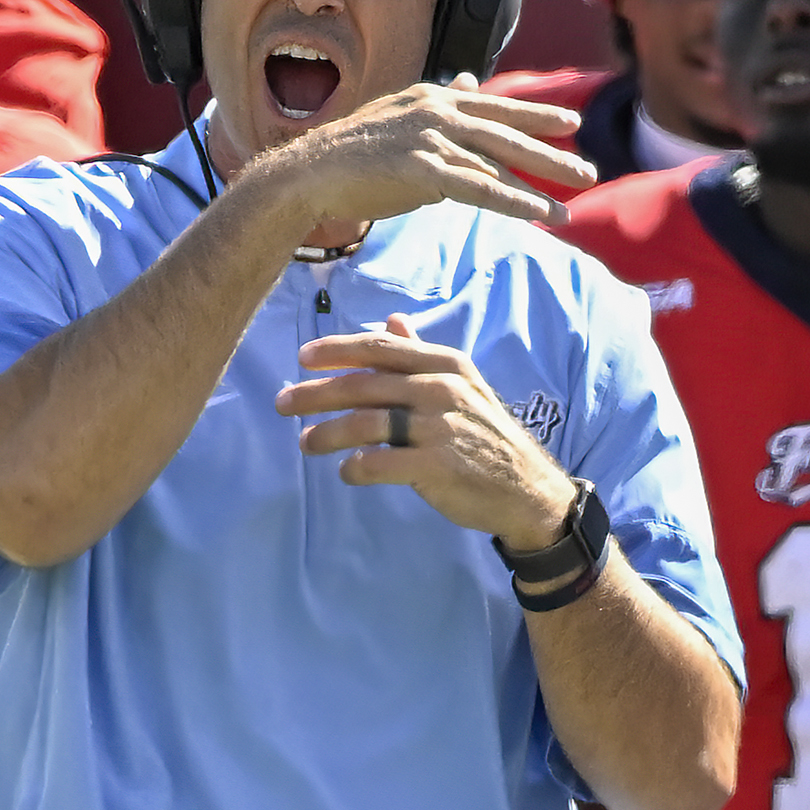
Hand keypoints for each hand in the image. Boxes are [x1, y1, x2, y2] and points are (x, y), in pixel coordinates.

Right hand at [252, 74, 593, 231]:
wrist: (309, 173)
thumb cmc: (354, 152)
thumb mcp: (401, 117)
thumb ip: (441, 104)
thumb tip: (468, 82)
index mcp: (433, 98)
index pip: (496, 105)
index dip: (536, 114)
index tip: (572, 123)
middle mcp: (436, 112)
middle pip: (508, 131)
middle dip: (552, 153)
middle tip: (589, 171)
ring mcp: (429, 139)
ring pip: (498, 162)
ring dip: (539, 186)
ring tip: (570, 206)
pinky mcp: (421, 170)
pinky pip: (479, 188)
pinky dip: (513, 202)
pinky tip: (539, 214)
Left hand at [277, 313, 577, 548]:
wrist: (526, 489)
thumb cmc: (484, 434)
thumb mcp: (462, 384)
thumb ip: (421, 353)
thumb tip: (393, 320)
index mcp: (445, 364)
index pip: (380, 349)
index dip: (336, 351)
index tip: (302, 357)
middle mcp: (441, 389)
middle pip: (363, 385)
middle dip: (316, 393)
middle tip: (282, 403)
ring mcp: (439, 427)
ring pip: (365, 424)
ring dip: (327, 433)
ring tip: (305, 443)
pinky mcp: (436, 466)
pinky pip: (380, 463)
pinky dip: (356, 467)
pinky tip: (346, 472)